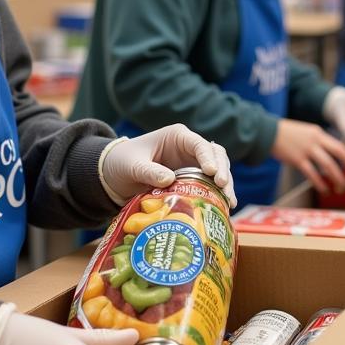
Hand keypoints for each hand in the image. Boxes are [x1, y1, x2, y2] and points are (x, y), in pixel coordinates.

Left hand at [100, 124, 234, 207]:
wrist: (114, 175)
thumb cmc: (122, 162)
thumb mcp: (132, 165)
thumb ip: (149, 171)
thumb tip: (169, 179)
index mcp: (177, 137)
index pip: (199, 144)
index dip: (208, 158)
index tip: (211, 173)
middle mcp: (189, 148)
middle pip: (216, 156)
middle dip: (222, 171)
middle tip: (223, 189)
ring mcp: (193, 164)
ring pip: (218, 171)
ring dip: (225, 185)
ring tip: (229, 201)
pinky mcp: (192, 180)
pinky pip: (210, 186)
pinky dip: (218, 195)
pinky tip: (225, 208)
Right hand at [270, 118, 344, 195]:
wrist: (268, 132)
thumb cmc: (286, 133)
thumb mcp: (306, 132)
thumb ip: (317, 141)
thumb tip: (328, 154)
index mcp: (318, 133)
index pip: (339, 146)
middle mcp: (315, 141)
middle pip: (337, 155)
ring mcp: (306, 150)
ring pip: (327, 165)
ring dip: (336, 178)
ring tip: (340, 188)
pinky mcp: (297, 159)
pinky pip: (312, 173)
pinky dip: (320, 183)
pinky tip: (324, 189)